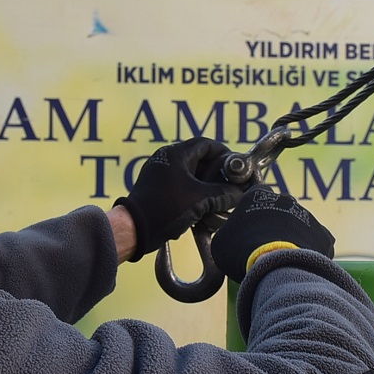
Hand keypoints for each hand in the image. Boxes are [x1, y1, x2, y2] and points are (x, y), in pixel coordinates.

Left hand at [115, 138, 245, 261]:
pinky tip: (204, 211)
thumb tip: (239, 194)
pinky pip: (182, 188)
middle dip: (216, 174)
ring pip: (191, 177)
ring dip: (206, 188)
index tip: (235, 166)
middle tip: (230, 185)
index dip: (223, 153)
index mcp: (175, 154)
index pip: (205, 144)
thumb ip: (223, 194)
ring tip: (219, 201)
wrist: (135, 228)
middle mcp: (167, 160)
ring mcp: (160, 176)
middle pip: (200, 161)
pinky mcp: (157, 191)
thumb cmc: (165, 208)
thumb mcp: (200, 200)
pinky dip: (194, 196)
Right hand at [210, 186, 333, 282]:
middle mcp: (285, 199)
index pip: (255, 194)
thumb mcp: (221, 242)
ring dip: (291, 237)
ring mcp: (306, 215)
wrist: (275, 267)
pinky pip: (315, 242)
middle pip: (279, 209)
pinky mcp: (323, 234)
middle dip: (274, 224)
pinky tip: (297, 264)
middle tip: (264, 245)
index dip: (251, 210)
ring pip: (298, 225)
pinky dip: (308, 251)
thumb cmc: (243, 252)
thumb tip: (230, 238)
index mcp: (258, 194)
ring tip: (281, 258)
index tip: (248, 225)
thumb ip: (227, 233)